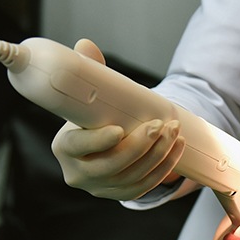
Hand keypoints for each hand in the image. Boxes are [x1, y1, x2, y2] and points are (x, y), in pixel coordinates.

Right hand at [50, 39, 184, 200]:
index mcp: (64, 148)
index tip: (118, 129)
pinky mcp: (119, 194)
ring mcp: (100, 188)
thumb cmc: (91, 116)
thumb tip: (85, 45)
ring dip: (158, 155)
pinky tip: (176, 148)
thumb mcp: (87, 96)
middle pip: (111, 165)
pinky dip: (163, 168)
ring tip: (173, 132)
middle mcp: (78, 174)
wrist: (99, 145)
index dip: (98, 141)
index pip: (78, 146)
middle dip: (140, 146)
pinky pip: (144, 186)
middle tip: (160, 124)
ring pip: (132, 177)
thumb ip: (88, 71)